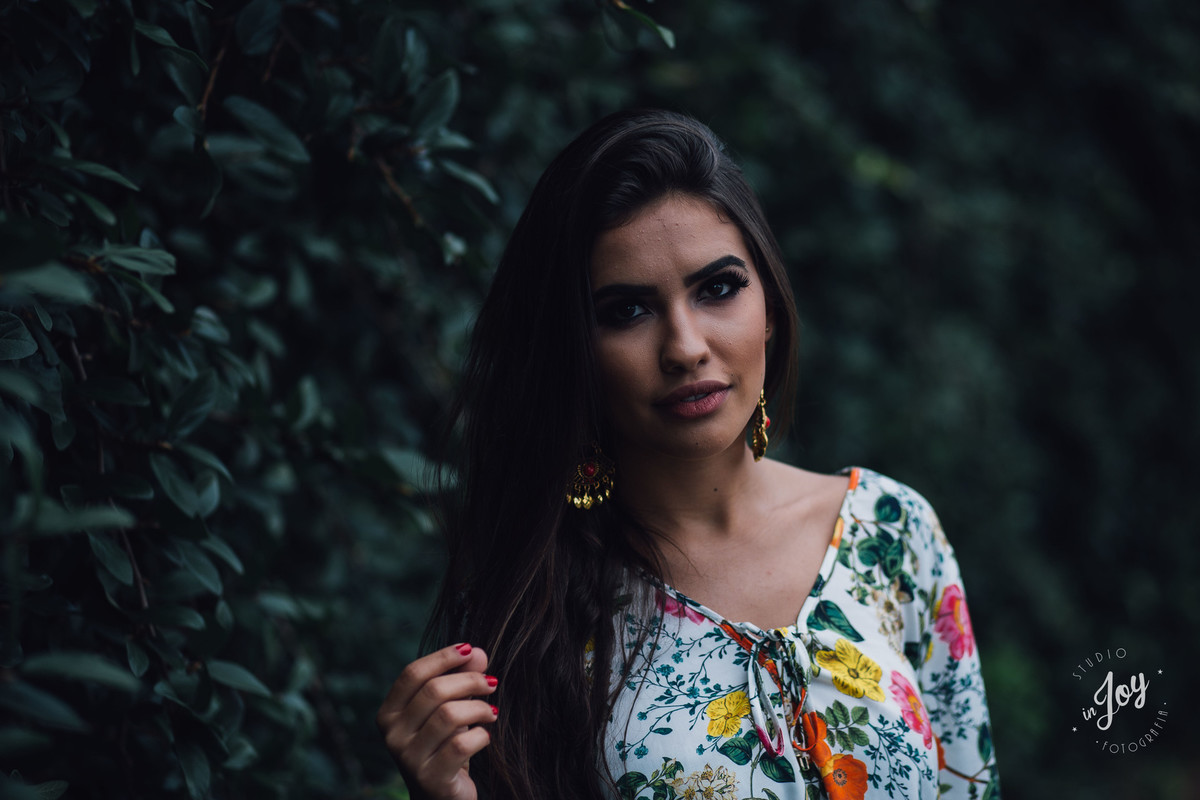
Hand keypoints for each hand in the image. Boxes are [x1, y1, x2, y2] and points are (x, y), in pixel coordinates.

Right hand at [377, 643, 497, 799]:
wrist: (441, 796)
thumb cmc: (444, 745)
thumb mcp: (450, 708)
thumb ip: (460, 678)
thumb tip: (478, 652)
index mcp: (389, 713)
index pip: (412, 674)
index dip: (442, 657)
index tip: (469, 650)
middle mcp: (392, 736)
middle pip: (434, 691)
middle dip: (470, 681)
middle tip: (491, 682)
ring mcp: (409, 759)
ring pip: (449, 716)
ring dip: (479, 708)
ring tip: (492, 712)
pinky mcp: (430, 779)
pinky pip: (461, 745)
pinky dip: (481, 736)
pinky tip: (485, 736)